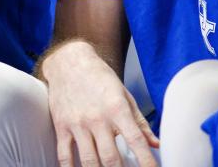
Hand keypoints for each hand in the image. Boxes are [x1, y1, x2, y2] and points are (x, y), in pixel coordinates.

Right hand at [42, 41, 158, 166]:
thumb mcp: (124, 95)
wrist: (69, 62)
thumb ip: (140, 122)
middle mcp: (97, 118)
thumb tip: (156, 144)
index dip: (147, 161)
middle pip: (111, 158)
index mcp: (117, 109)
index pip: (136, 141)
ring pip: (89, 160)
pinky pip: (64, 154)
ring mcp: (77, 123)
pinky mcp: (62, 126)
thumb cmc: (99, 78)